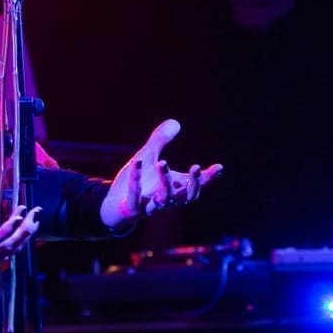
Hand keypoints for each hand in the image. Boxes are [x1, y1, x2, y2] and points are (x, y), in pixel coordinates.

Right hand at [0, 181, 39, 274]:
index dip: (8, 229)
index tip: (21, 213)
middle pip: (6, 247)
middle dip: (24, 231)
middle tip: (36, 213)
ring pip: (6, 253)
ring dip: (22, 237)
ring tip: (33, 220)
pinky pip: (1, 255)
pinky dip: (13, 244)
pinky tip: (20, 233)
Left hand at [99, 118, 222, 230]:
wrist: (113, 203)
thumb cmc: (137, 181)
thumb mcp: (148, 157)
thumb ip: (160, 141)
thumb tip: (176, 123)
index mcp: (174, 189)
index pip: (195, 186)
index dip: (208, 179)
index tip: (219, 167)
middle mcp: (166, 200)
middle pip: (185, 197)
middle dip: (192, 184)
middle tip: (195, 167)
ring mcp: (149, 206)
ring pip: (163, 200)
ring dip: (164, 181)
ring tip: (162, 162)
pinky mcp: (132, 209)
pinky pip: (135, 196)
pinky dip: (136, 180)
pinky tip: (137, 162)